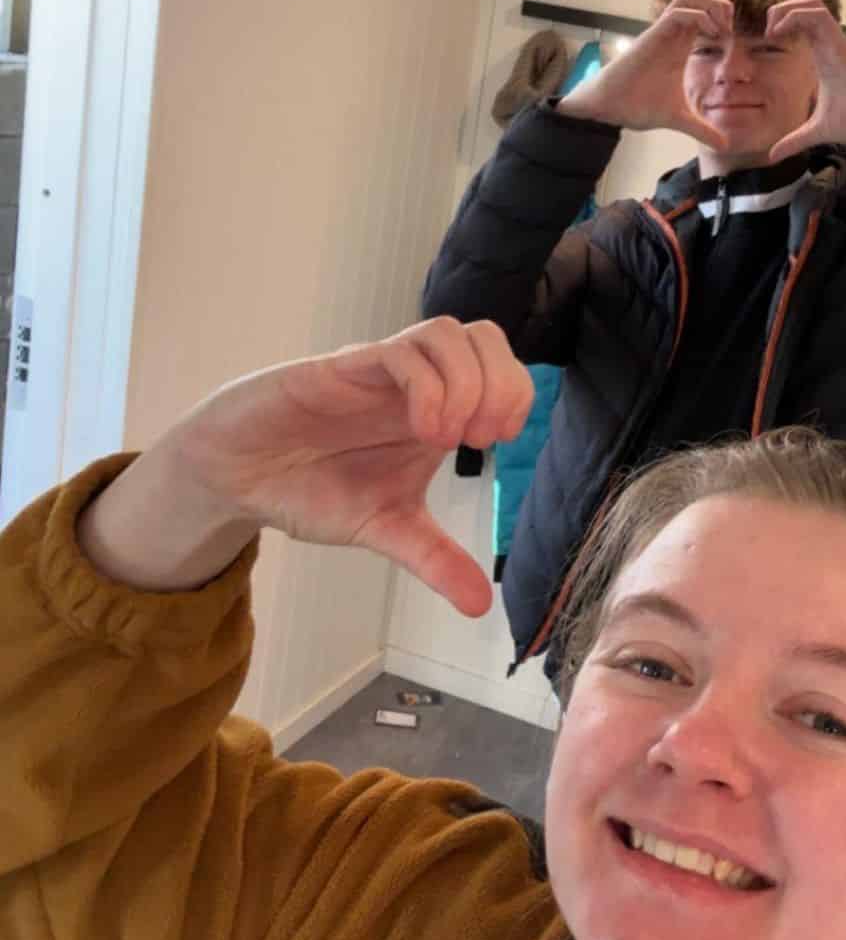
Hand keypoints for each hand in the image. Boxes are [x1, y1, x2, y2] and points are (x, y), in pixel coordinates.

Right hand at [78, 319, 534, 614]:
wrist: (235, 476)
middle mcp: (412, 382)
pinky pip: (396, 354)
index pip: (502, 369)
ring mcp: (376, 370)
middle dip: (502, 384)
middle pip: (485, 336)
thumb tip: (483, 606)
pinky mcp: (336, 369)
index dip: (515, 397)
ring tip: (446, 437)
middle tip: (481, 438)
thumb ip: (435, 559)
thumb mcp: (385, 529)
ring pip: (446, 332)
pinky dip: (426, 387)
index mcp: (434, 409)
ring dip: (466, 383)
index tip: (494, 444)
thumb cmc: (310, 487)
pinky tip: (421, 429)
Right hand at [557, 0, 732, 147]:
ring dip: (711, 5)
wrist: (610, 107)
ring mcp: (662, 32)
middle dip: (721, 6)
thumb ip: (702, 129)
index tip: (731, 43)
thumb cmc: (638, 105)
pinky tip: (709, 36)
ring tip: (720, 29)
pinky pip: (679, 11)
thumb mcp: (680, 119)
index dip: (723, 20)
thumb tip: (723, 146)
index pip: (704, 13)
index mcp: (680, 45)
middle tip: (729, 30)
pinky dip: (700, 16)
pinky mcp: (653, 35)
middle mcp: (672, 33)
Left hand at [765, 0, 845, 163]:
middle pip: (804, 4)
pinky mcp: (839, 40)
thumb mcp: (814, 131)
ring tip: (773, 31)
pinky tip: (781, 34)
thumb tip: (773, 156)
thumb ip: (793, 140)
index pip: (802, 23)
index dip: (782, 23)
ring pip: (810, 2)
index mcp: (822, 55)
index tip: (767, 42)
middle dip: (781, 9)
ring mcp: (834, 39)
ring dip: (787, 9)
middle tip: (768, 33)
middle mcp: (828, 42)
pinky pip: (817, 13)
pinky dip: (795, 16)